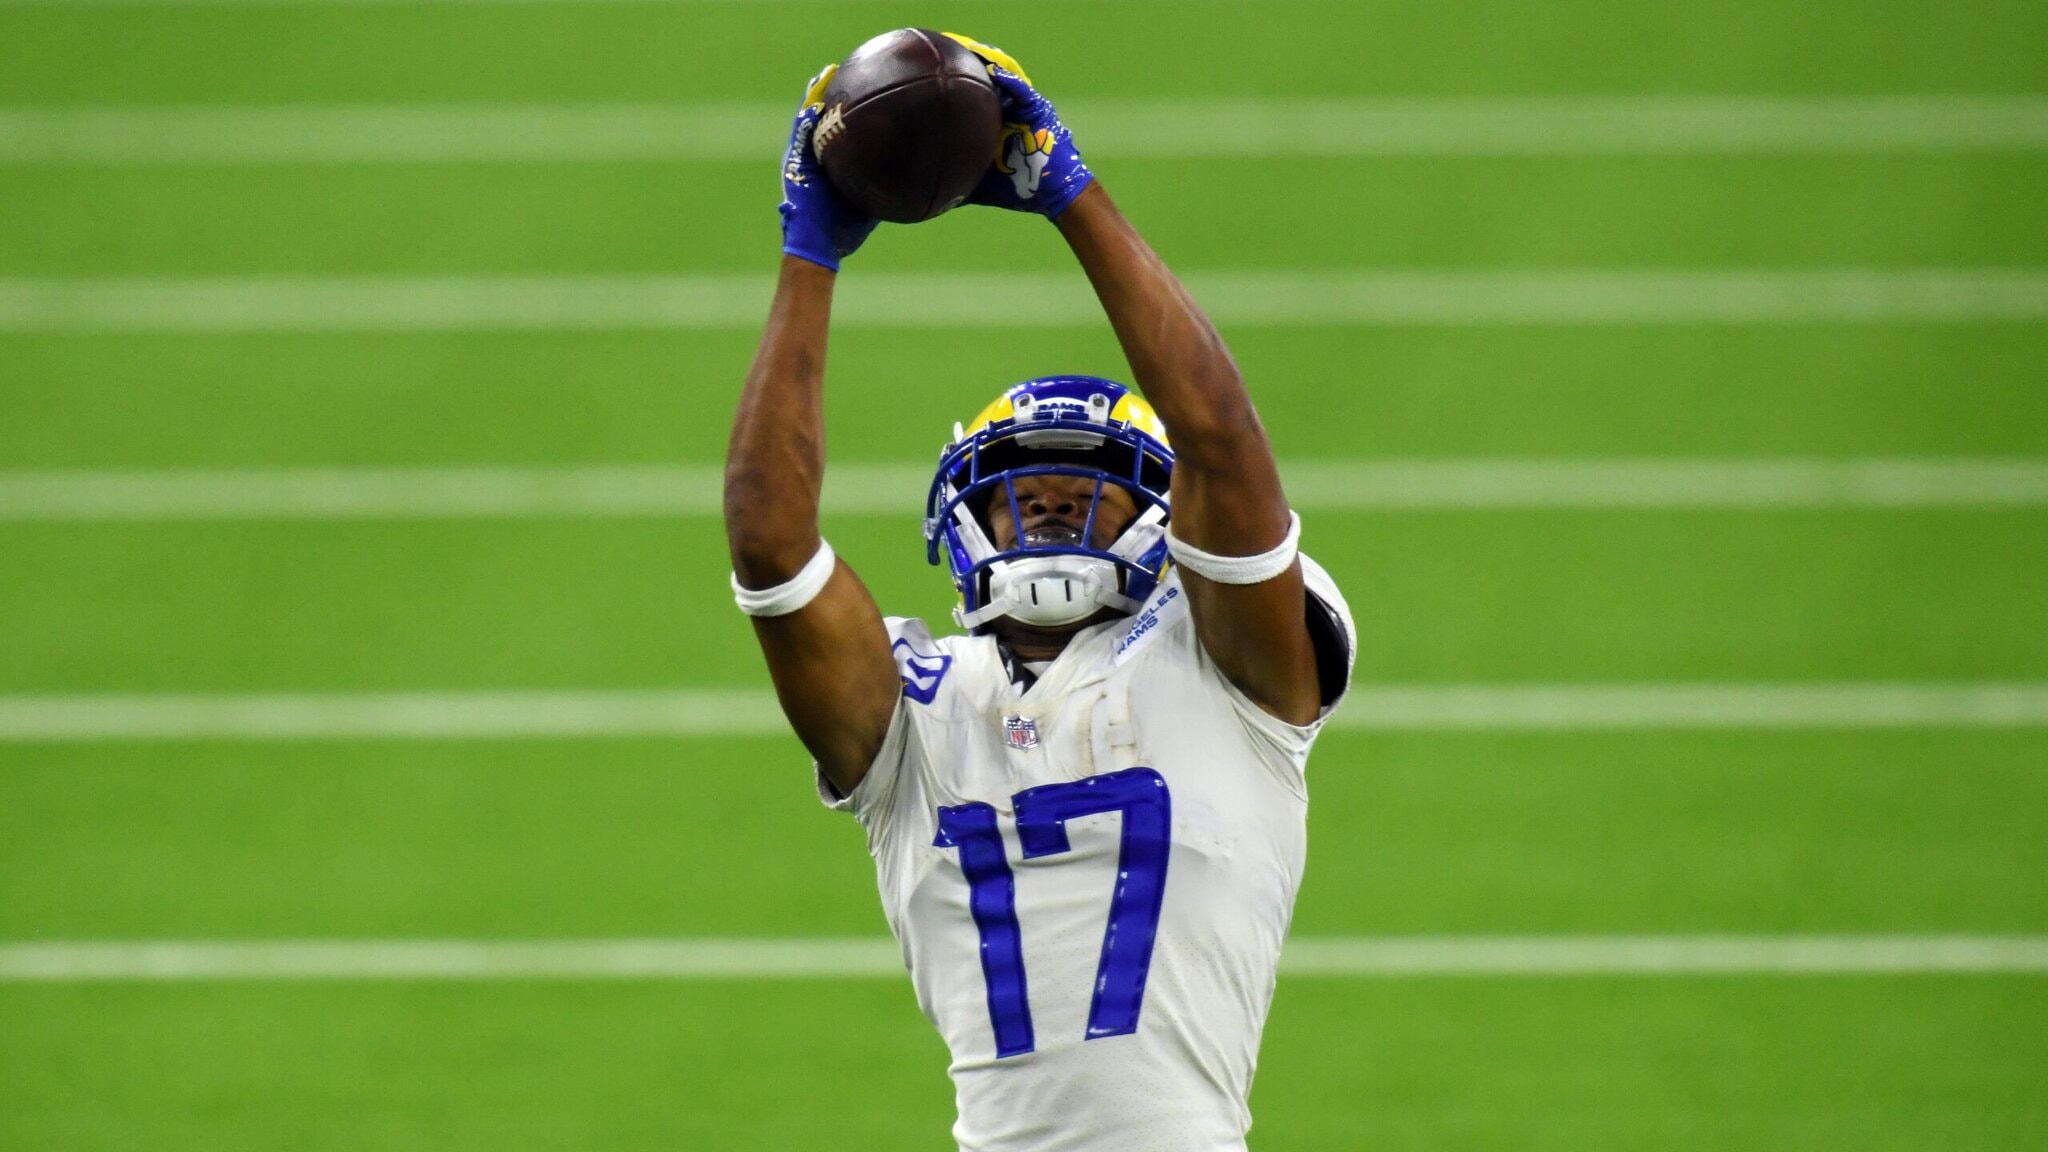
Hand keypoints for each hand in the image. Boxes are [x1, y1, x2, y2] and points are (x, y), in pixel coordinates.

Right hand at [779, 65, 878, 270]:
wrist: (818, 247)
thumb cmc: (842, 233)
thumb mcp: (867, 204)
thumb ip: (884, 188)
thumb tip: (914, 181)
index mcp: (825, 170)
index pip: (833, 136)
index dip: (840, 115)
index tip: (854, 94)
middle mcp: (810, 162)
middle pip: (818, 122)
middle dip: (826, 97)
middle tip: (836, 74)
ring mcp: (800, 162)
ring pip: (806, 122)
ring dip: (814, 98)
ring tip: (826, 75)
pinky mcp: (795, 166)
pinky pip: (801, 135)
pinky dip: (806, 117)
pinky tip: (817, 100)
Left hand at [943, 34, 1095, 220]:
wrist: (1054, 195)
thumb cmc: (1018, 189)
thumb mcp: (979, 183)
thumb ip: (956, 179)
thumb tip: (920, 193)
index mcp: (994, 123)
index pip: (973, 96)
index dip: (956, 84)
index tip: (933, 76)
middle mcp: (1009, 111)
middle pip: (987, 82)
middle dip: (969, 66)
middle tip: (945, 56)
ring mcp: (1024, 109)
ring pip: (1006, 79)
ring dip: (988, 65)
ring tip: (968, 51)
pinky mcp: (1039, 111)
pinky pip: (1024, 93)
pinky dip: (1010, 82)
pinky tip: (993, 72)